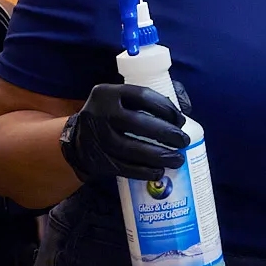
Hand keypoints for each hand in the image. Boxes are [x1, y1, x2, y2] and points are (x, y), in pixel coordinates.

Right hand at [59, 82, 188, 182]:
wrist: (79, 140)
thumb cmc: (112, 117)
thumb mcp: (122, 100)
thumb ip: (149, 100)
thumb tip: (186, 106)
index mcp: (108, 93)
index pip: (143, 96)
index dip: (166, 108)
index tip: (181, 120)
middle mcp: (99, 112)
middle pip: (138, 123)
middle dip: (166, 133)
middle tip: (184, 141)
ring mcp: (96, 137)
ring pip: (131, 148)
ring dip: (158, 156)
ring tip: (177, 159)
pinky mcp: (97, 159)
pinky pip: (124, 168)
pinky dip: (144, 171)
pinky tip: (159, 172)